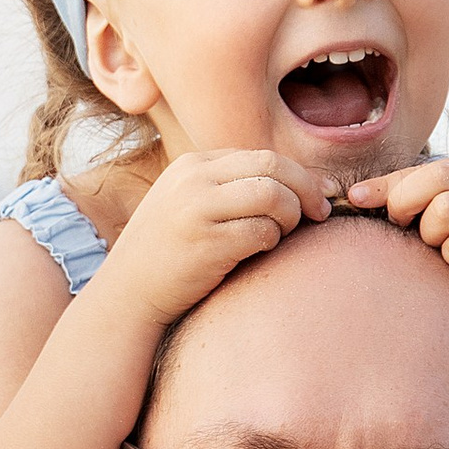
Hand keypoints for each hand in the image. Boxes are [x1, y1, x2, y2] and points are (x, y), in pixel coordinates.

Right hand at [96, 150, 329, 332]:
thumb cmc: (171, 252)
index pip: (263, 156)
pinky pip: (262, 233)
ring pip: (273, 195)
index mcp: (193, 164)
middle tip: (320, 214)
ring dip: (291, 217)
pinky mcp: (205, 242)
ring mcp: (197, 209)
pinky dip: (272, 243)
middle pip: (273, 166)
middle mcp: (194, 179)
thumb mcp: (190, 203)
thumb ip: (232, 188)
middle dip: (307, 189)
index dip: (299, 175)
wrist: (127, 292)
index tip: (318, 196)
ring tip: (284, 235)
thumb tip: (307, 184)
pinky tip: (260, 253)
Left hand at [348, 157, 448, 327]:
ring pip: (444, 211)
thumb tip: (366, 196)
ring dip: (432, 235)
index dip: (387, 183)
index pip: (428, 167)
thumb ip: (439, 202)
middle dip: (404, 204)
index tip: (355, 199)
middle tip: (404, 227)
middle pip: (434, 180)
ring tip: (444, 249)